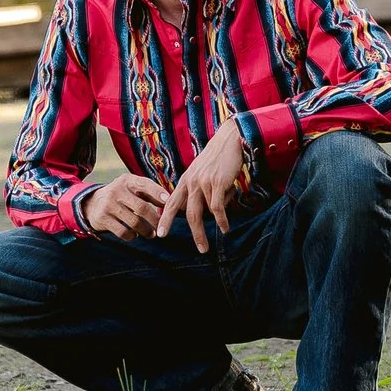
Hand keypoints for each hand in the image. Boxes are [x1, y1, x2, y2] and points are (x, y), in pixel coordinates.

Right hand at [83, 174, 167, 237]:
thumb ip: (149, 193)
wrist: (92, 203)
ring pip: (134, 222)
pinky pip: (123, 232)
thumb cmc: (121, 196)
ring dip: (146, 231)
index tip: (168, 202)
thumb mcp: (132, 188)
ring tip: (151, 234)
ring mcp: (108, 205)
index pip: (145, 185)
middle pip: (142, 208)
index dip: (158, 193)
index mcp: (127, 180)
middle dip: (155, 220)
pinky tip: (135, 234)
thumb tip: (168, 202)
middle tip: (162, 226)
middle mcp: (117, 191)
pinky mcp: (102, 219)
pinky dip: (132, 236)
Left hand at [156, 122, 247, 253]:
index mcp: (185, 181)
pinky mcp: (217, 183)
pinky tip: (225, 229)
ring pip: (202, 213)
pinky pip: (218, 208)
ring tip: (208, 245)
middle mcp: (191, 182)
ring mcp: (203, 183)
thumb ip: (197, 190)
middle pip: (187, 214)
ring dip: (206, 230)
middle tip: (198, 250)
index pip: (171, 203)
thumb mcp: (201, 173)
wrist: (229, 140)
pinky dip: (222, 221)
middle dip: (193, 234)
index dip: (165, 220)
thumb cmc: (217, 159)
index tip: (160, 235)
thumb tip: (203, 212)